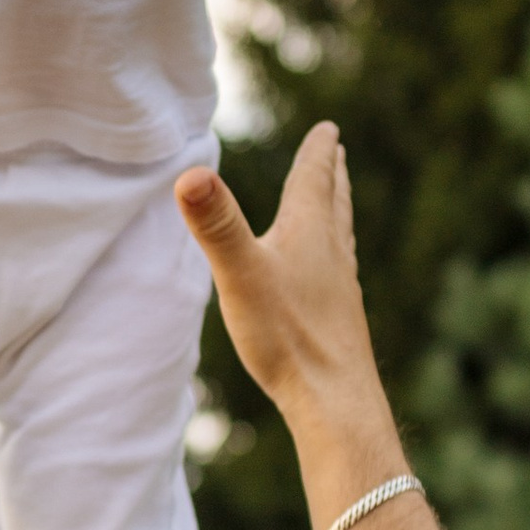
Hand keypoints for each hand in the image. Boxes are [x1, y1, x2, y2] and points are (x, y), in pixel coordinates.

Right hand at [176, 127, 389, 436]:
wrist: (334, 400)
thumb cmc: (287, 336)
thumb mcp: (239, 274)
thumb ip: (215, 225)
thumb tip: (189, 174)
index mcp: (310, 232)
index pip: (314, 178)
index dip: (318, 150)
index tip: (328, 128)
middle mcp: (332, 254)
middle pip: (334, 202)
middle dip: (331, 175)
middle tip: (337, 152)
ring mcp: (340, 288)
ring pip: (340, 237)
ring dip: (336, 212)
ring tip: (336, 203)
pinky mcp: (340, 320)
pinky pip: (337, 275)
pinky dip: (332, 257)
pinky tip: (326, 278)